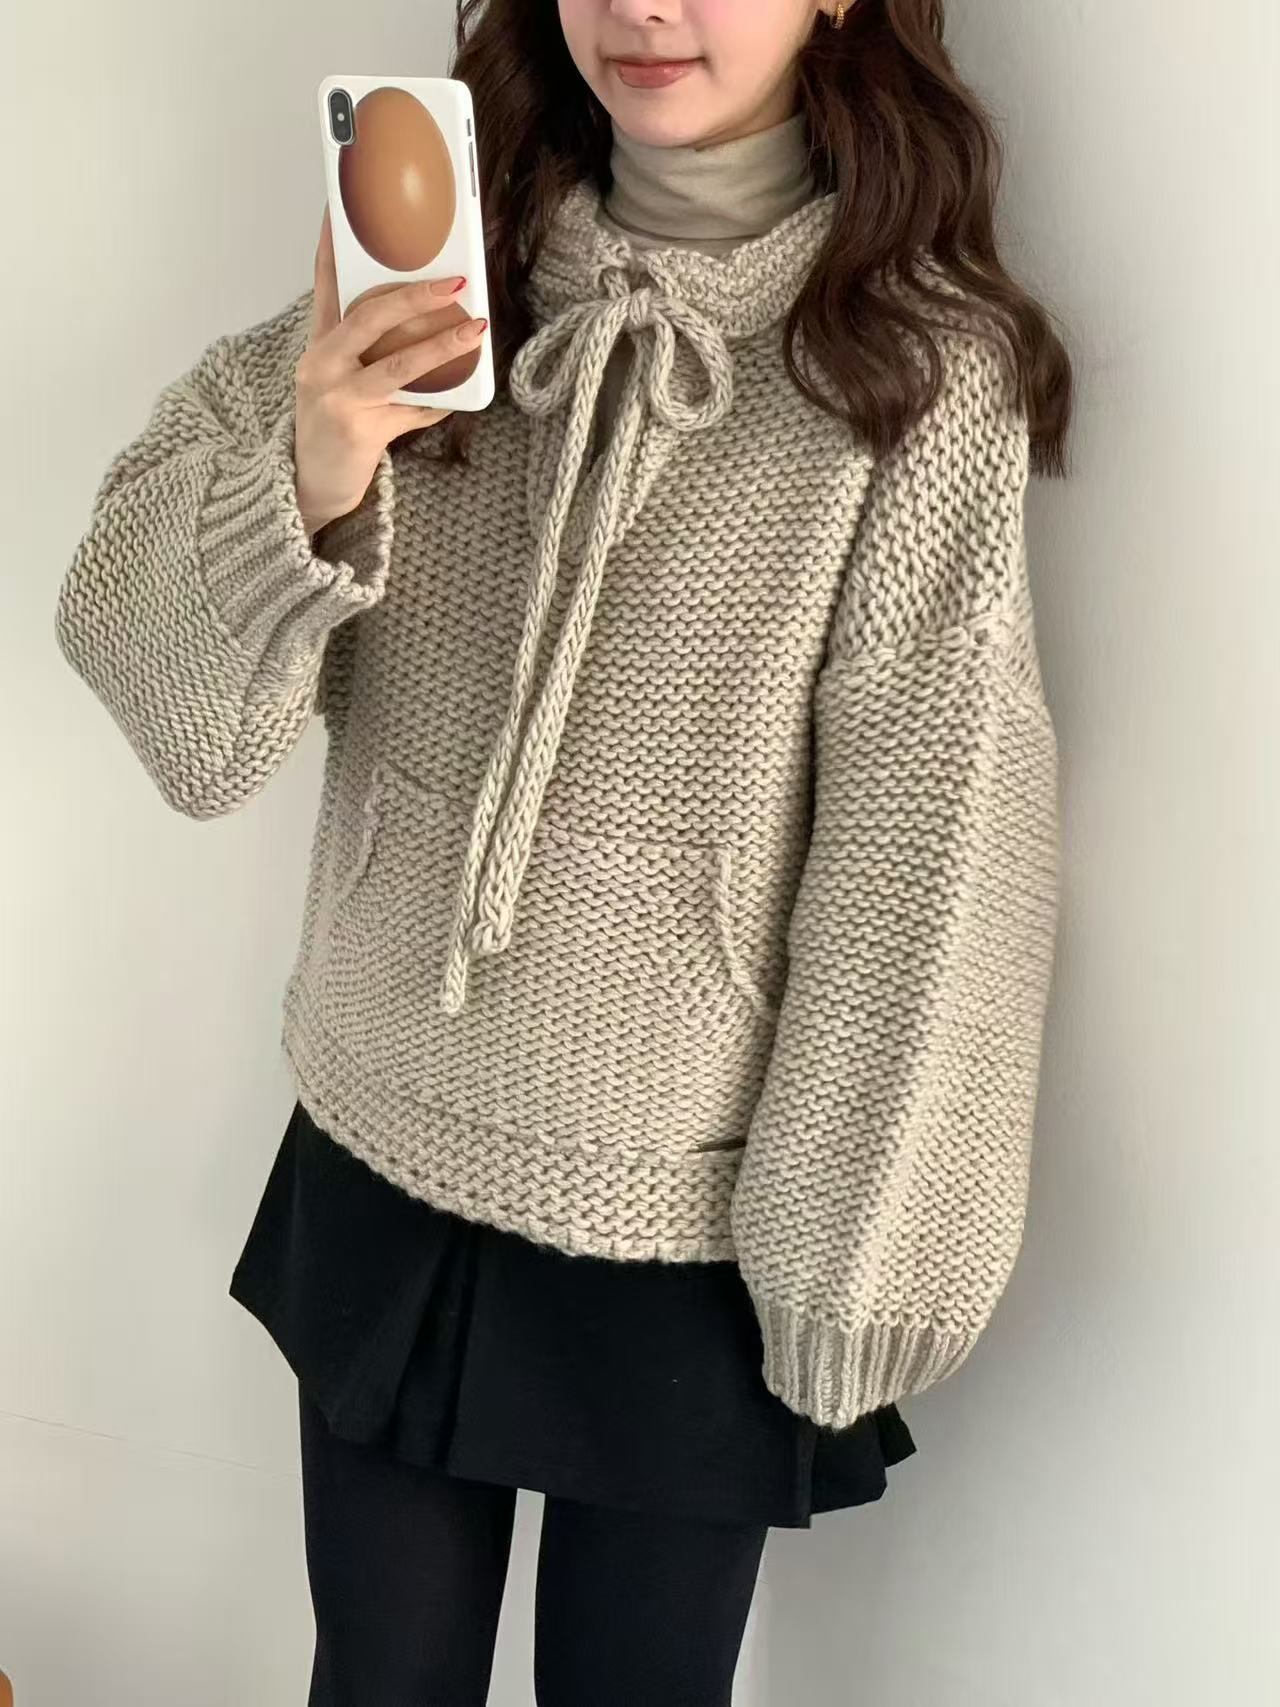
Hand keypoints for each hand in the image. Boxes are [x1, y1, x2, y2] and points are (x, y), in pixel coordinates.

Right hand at [294, 204, 488, 538]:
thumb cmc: (335, 424)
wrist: (313, 484)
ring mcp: (339, 397)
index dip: (334, 246)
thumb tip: (424, 321)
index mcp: (318, 345)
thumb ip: (370, 351)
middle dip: (414, 296)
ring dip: (441, 345)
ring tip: (473, 329)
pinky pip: (413, 410)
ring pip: (398, 364)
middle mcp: (322, 364)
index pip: (325, 284)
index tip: (343, 209)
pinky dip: (440, 402)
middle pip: (370, 317)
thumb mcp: (341, 380)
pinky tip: (462, 395)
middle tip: (453, 282)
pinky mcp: (360, 430)